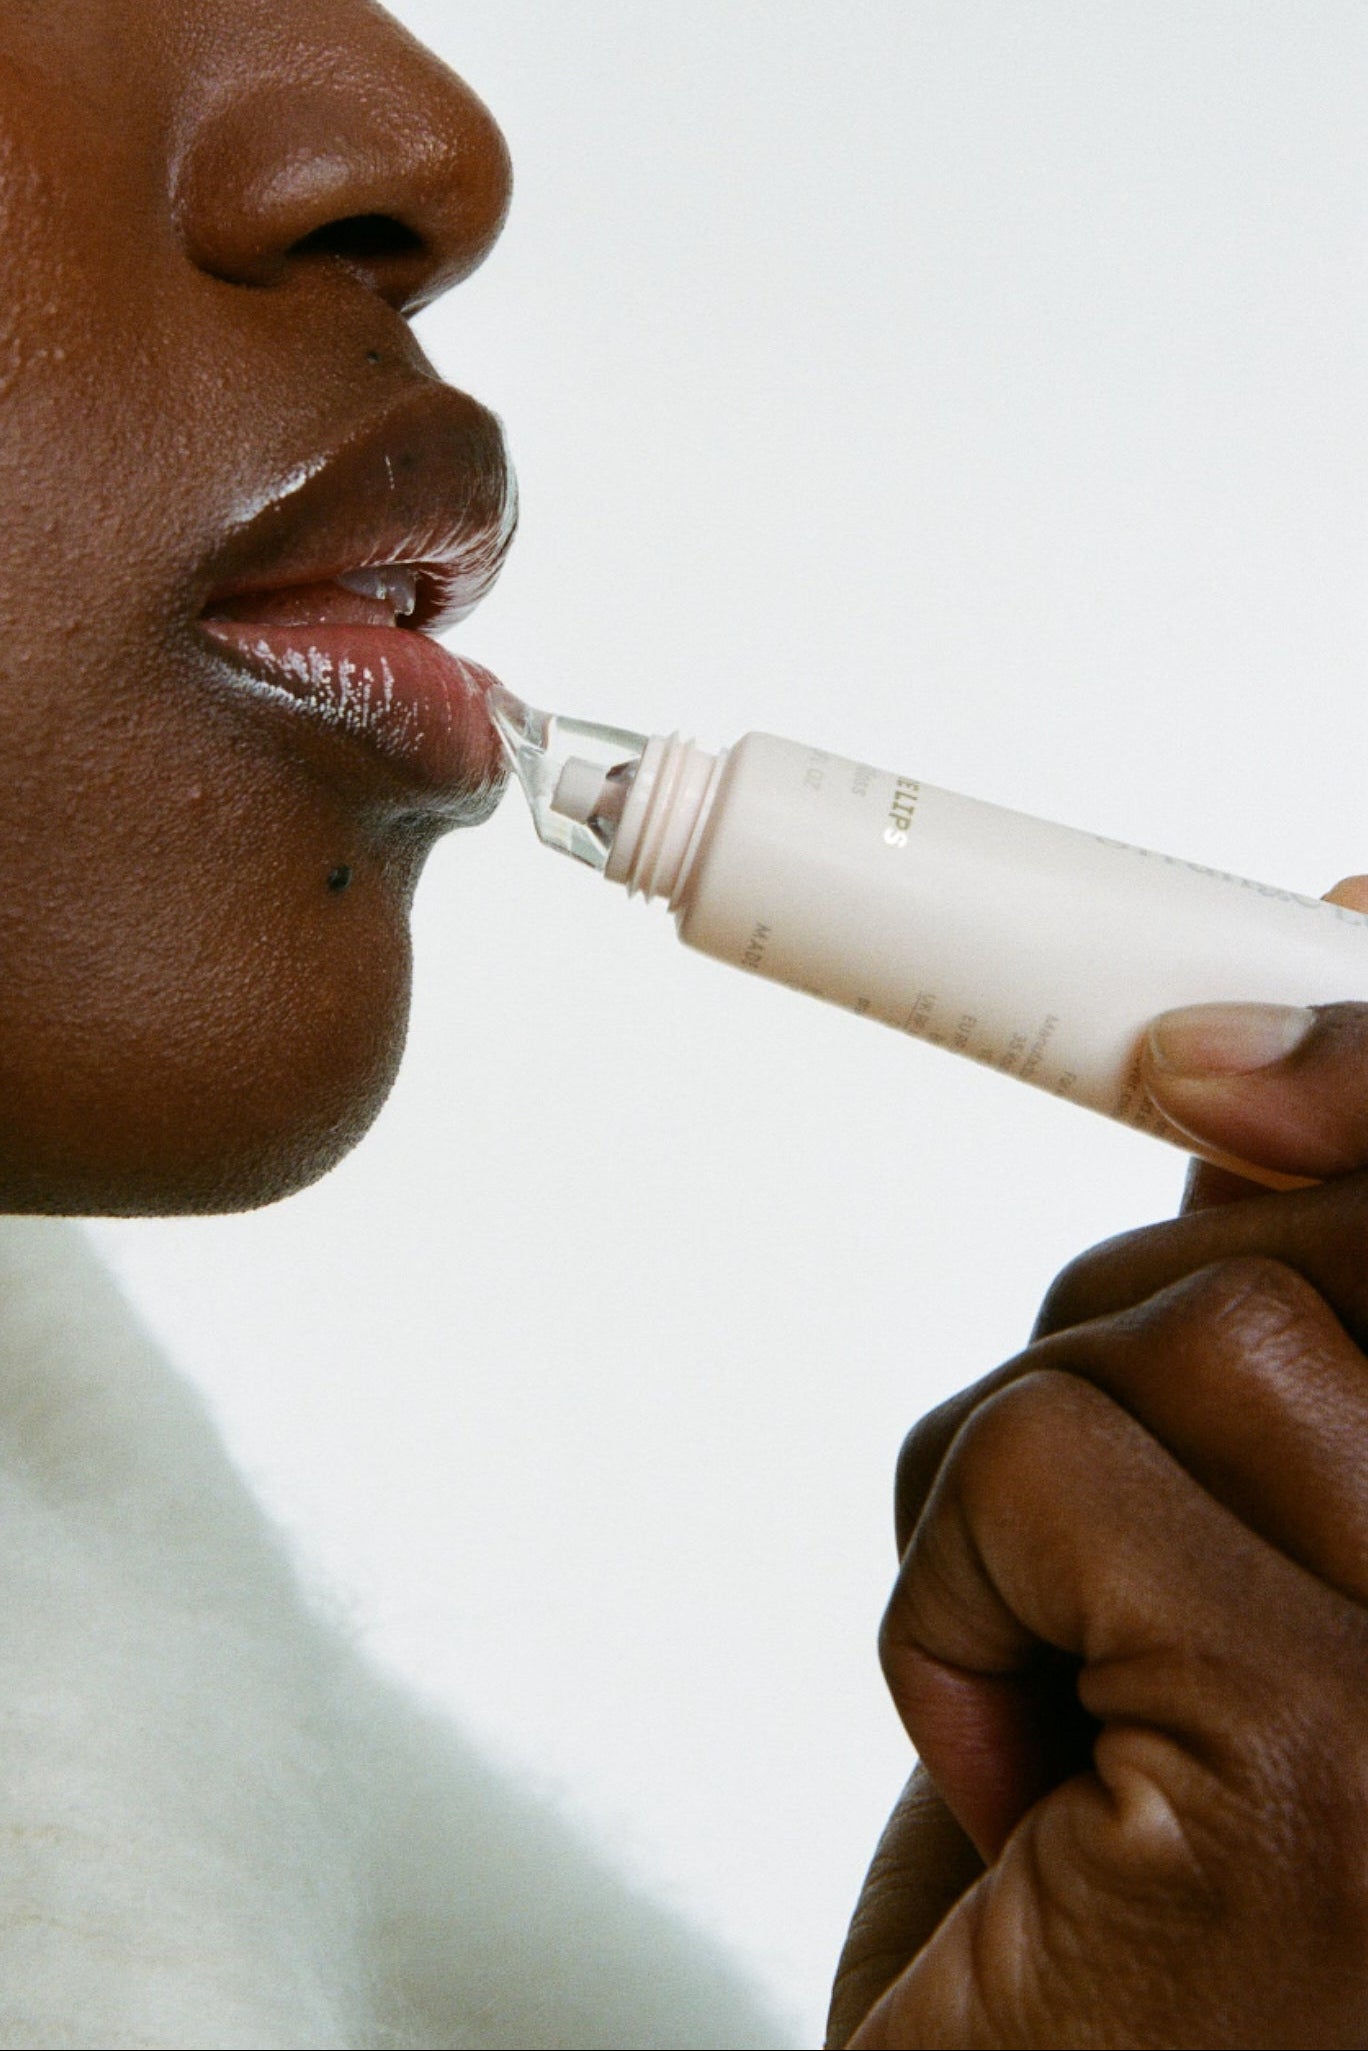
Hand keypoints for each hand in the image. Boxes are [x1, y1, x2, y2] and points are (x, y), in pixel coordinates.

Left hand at [830, 878, 1367, 2047]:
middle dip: (1140, 1317)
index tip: (1329, 933)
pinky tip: (1010, 1779)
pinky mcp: (1331, 1759)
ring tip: (1048, 1696)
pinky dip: (942, 1592)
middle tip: (1077, 1530)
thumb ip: (1273, 1347)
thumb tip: (1248, 1089)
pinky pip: (1041, 1451)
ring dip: (1020, 1486)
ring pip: (1182, 1314)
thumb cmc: (1124, 1923)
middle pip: (1322, 1240)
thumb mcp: (1203, 1577)